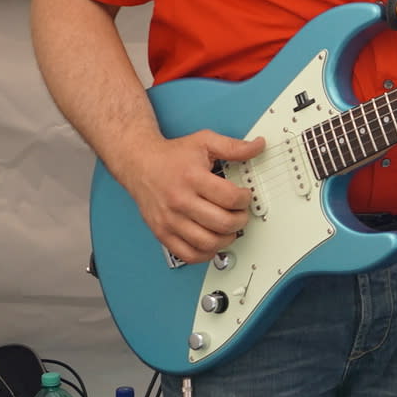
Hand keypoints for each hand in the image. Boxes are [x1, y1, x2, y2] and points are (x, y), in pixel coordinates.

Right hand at [118, 128, 264, 261]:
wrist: (139, 163)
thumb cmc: (171, 156)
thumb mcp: (204, 142)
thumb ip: (233, 146)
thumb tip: (257, 146)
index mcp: (192, 177)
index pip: (229, 198)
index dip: (244, 199)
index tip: (244, 197)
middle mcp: (180, 200)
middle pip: (222, 223)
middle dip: (240, 220)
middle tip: (240, 214)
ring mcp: (170, 219)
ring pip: (208, 242)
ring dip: (226, 238)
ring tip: (228, 228)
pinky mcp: (162, 232)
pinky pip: (189, 254)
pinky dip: (205, 253)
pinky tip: (211, 241)